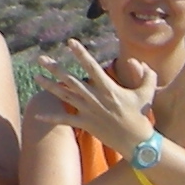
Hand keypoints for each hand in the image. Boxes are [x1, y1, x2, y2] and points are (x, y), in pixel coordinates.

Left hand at [28, 44, 159, 157]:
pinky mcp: (86, 124)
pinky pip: (65, 121)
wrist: (137, 142)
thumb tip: (140, 61)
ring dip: (49, 86)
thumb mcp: (148, 92)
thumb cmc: (142, 116)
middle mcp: (95, 98)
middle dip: (55, 68)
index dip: (80, 53)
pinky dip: (51, 118)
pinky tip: (36, 115)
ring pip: (64, 96)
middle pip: (70, 80)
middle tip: (41, 58)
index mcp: (108, 88)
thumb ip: (146, 75)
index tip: (70, 42)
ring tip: (36, 77)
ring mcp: (89, 111)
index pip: (91, 67)